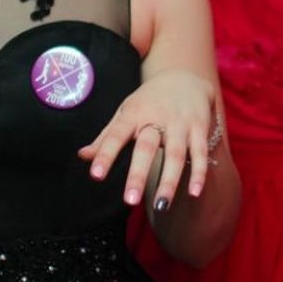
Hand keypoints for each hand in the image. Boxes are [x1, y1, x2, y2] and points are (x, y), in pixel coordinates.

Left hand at [78, 69, 217, 212]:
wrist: (185, 76)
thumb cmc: (149, 100)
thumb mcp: (126, 112)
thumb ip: (107, 136)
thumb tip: (82, 156)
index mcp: (134, 113)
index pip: (116, 135)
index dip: (106, 154)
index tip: (96, 176)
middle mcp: (157, 117)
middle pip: (146, 147)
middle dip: (138, 174)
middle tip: (129, 201)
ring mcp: (180, 123)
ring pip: (176, 154)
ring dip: (169, 181)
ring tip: (161, 206)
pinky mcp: (200, 128)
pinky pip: (200, 152)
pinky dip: (199, 173)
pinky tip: (195, 192)